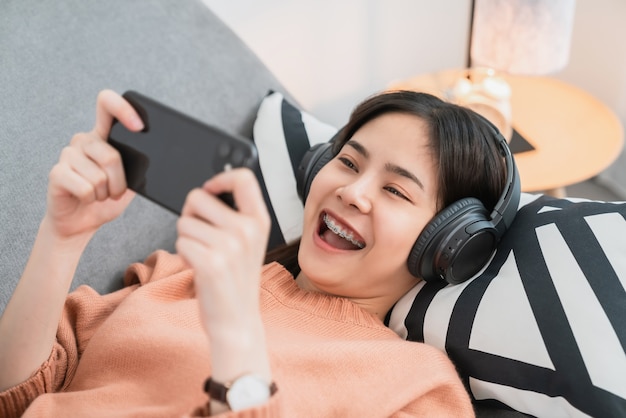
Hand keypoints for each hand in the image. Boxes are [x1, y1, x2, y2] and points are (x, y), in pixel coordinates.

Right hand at [45, 90, 143, 239]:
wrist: (83, 222)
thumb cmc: (107, 198)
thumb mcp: (132, 180)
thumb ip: (140, 164)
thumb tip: (159, 156)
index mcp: (103, 135)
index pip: (107, 104)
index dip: (123, 109)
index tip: (139, 126)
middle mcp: (83, 140)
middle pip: (111, 155)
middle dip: (119, 182)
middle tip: (114, 191)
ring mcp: (68, 154)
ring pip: (99, 175)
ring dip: (105, 193)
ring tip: (98, 194)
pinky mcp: (56, 173)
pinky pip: (86, 187)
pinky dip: (92, 199)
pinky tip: (85, 198)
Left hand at [176, 168, 270, 331]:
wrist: (236, 320)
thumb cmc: (237, 280)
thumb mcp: (248, 242)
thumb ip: (236, 215)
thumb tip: (208, 190)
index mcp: (259, 221)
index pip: (243, 177)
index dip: (219, 178)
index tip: (210, 189)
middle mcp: (247, 230)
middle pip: (198, 197)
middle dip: (191, 215)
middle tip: (202, 235)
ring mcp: (230, 246)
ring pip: (184, 222)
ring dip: (186, 239)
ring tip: (204, 256)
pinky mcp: (210, 263)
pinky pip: (180, 242)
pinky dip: (183, 255)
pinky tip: (198, 267)